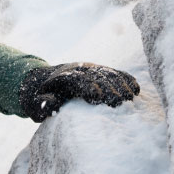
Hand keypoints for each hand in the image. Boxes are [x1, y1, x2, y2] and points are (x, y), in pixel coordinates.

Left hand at [19, 63, 139, 122]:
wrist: (46, 79)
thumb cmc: (43, 99)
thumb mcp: (37, 104)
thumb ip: (42, 105)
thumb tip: (49, 104)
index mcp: (63, 78)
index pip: (78, 80)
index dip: (88, 87)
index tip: (98, 98)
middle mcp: (79, 69)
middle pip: (96, 77)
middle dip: (109, 88)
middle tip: (120, 102)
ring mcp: (91, 68)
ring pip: (108, 74)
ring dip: (121, 85)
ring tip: (131, 97)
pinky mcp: (101, 70)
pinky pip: (115, 72)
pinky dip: (126, 79)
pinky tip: (136, 89)